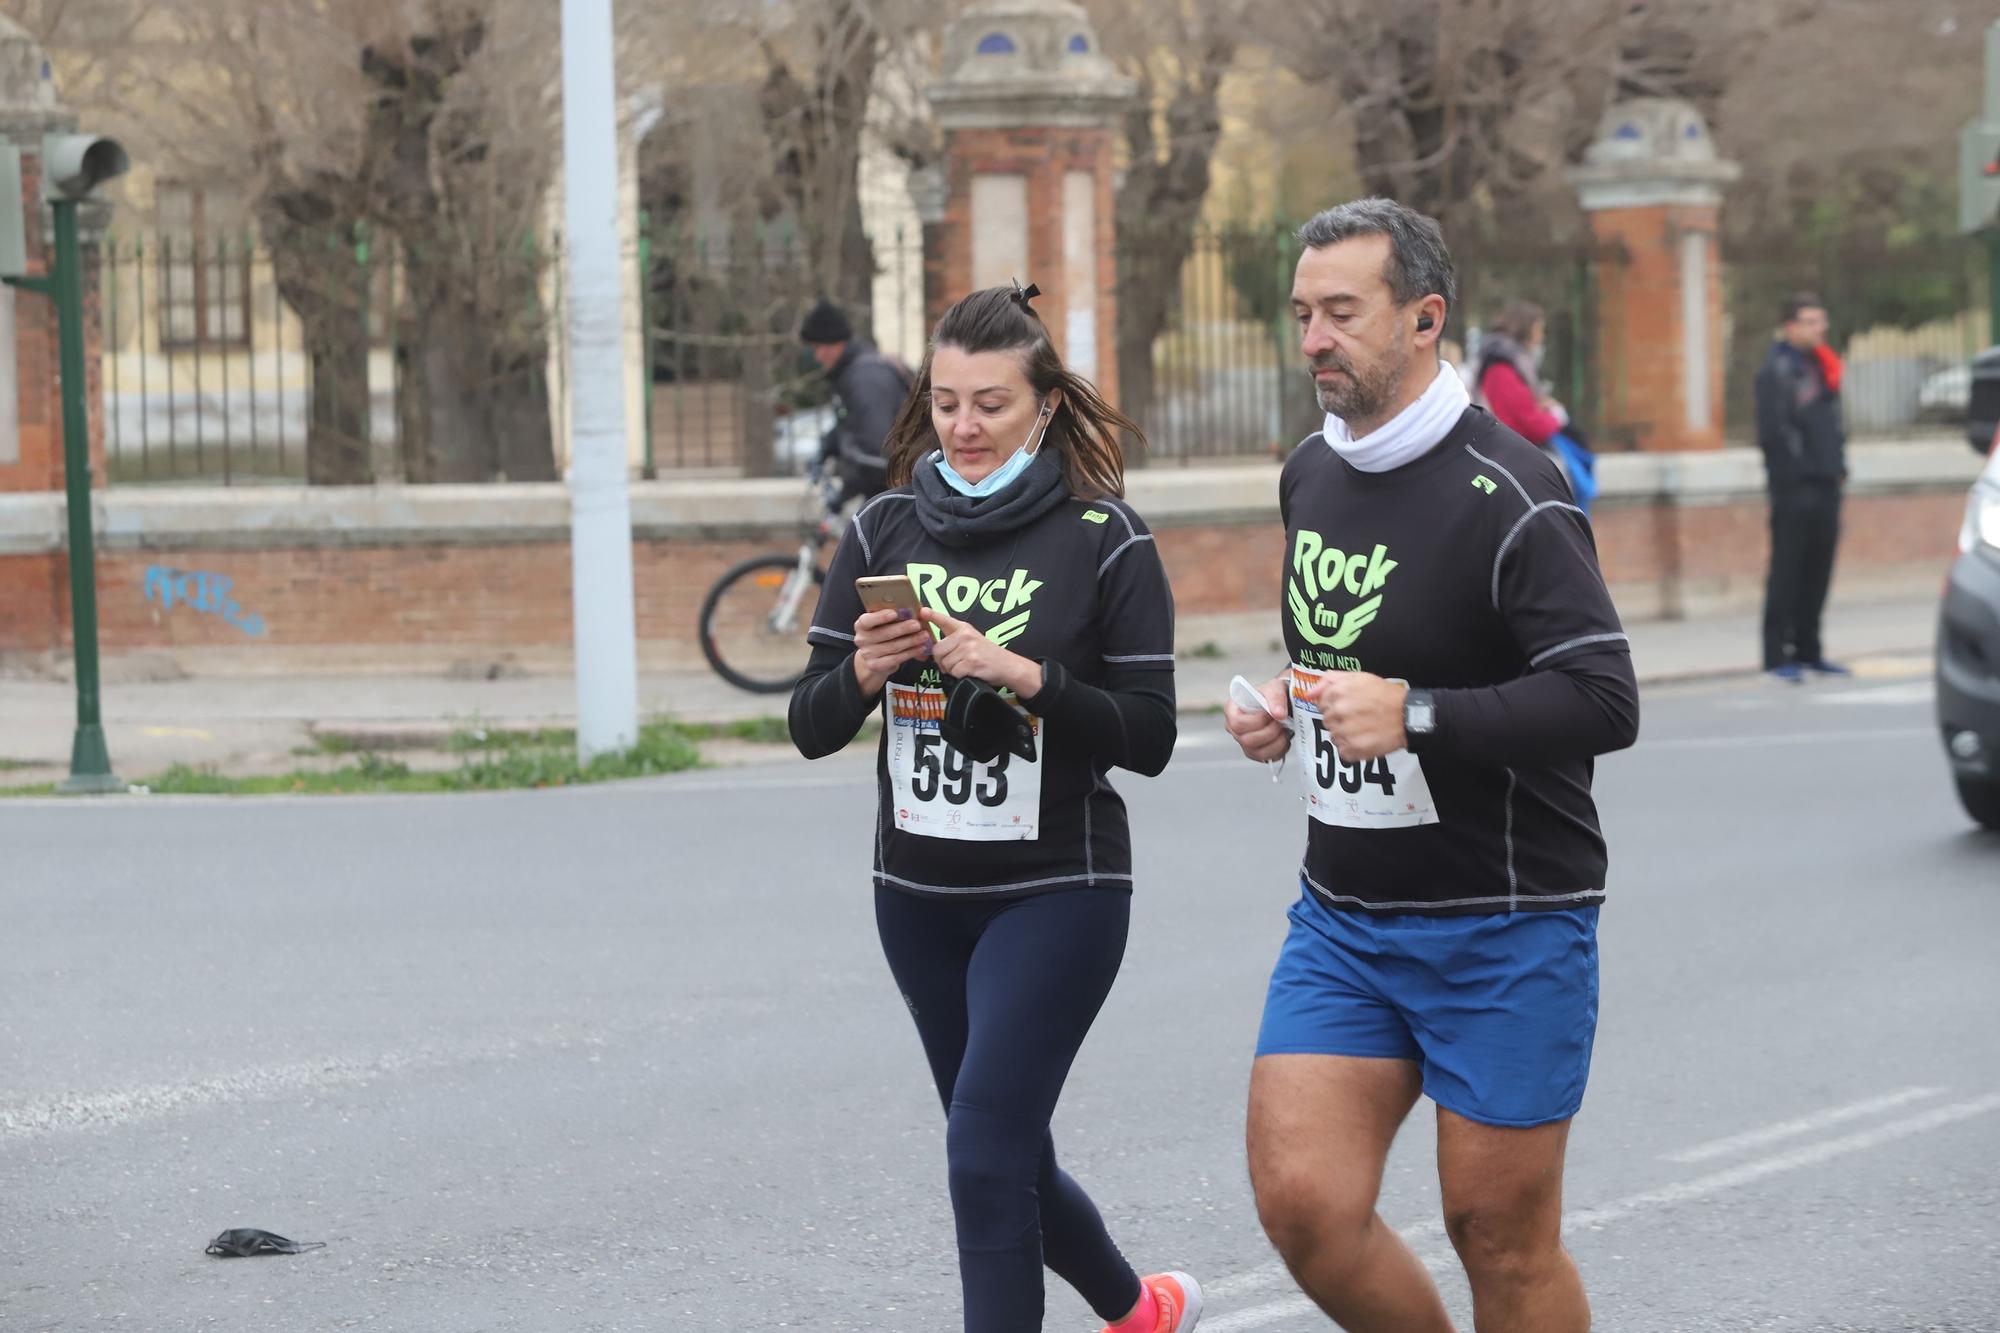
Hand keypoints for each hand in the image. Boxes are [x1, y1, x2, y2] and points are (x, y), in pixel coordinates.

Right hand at [852, 608, 930, 696]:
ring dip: (911, 641)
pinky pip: (896, 659)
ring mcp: (868, 654)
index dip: (880, 617)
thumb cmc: (882, 634)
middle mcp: (862, 639)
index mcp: (862, 625)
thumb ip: (893, 617)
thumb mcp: (882, 623)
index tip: (895, 613)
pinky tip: (920, 648)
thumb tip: (912, 609)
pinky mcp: (876, 665)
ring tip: (924, 635)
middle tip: (917, 624)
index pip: (867, 620)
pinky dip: (910, 652)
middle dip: (903, 628)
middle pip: (884, 633)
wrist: (873, 657)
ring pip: (893, 647)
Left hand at [920, 609, 1040, 698]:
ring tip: (965, 667)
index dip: (932, 616)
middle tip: (955, 663)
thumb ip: (954, 640)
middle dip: (942, 661)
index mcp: (964, 629)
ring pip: (945, 663)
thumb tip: (934, 648)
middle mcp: (965, 636)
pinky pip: (954, 672)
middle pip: (937, 650)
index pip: (944, 620)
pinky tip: (970, 672)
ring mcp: (969, 649)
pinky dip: (959, 676)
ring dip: (952, 670)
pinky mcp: (971, 662)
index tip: (922, 611)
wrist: (1008, 666)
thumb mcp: (973, 640)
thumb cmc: (988, 655)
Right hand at [1224, 675, 1291, 762]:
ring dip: (1277, 742)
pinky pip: (1267, 758)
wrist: (1282, 704)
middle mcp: (1234, 728)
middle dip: (1269, 732)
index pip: (1237, 723)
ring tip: (1285, 729)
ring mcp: (1244, 742)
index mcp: (1232, 710)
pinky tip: (1285, 737)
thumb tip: (1279, 715)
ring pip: (1257, 752)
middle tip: (1282, 721)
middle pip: (1247, 740)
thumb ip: (1276, 698)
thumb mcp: (1274, 688)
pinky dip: (1280, 749)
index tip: (1271, 713)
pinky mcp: (1256, 753)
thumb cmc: (1273, 695)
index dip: (1257, 721)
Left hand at [1312, 672, 1407, 762]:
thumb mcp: (1358, 677)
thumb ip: (1329, 680)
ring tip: (1364, 728)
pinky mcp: (1353, 749)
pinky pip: (1343, 752)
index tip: (1349, 706)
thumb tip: (1309, 694)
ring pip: (1334, 736)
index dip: (1335, 705)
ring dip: (1346, 734)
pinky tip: (1365, 739)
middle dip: (1340, 719)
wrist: (1407, 715)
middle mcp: (1337, 712)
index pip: (1321, 703)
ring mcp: (1344, 732)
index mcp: (1336, 693)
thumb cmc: (1384, 694)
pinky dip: (1352, 749)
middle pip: (1327, 720)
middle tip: (1359, 717)